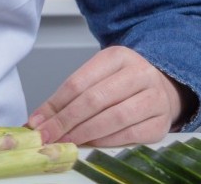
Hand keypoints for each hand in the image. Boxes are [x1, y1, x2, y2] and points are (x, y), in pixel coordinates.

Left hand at [27, 46, 187, 146]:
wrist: (162, 88)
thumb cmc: (122, 83)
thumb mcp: (96, 77)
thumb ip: (69, 96)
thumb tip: (39, 119)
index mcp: (118, 56)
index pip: (79, 82)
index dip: (55, 104)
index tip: (38, 122)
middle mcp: (140, 74)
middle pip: (95, 99)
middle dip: (66, 121)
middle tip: (48, 136)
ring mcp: (155, 98)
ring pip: (114, 118)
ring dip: (85, 133)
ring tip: (66, 142)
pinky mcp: (161, 122)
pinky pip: (130, 134)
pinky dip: (106, 141)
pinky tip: (91, 144)